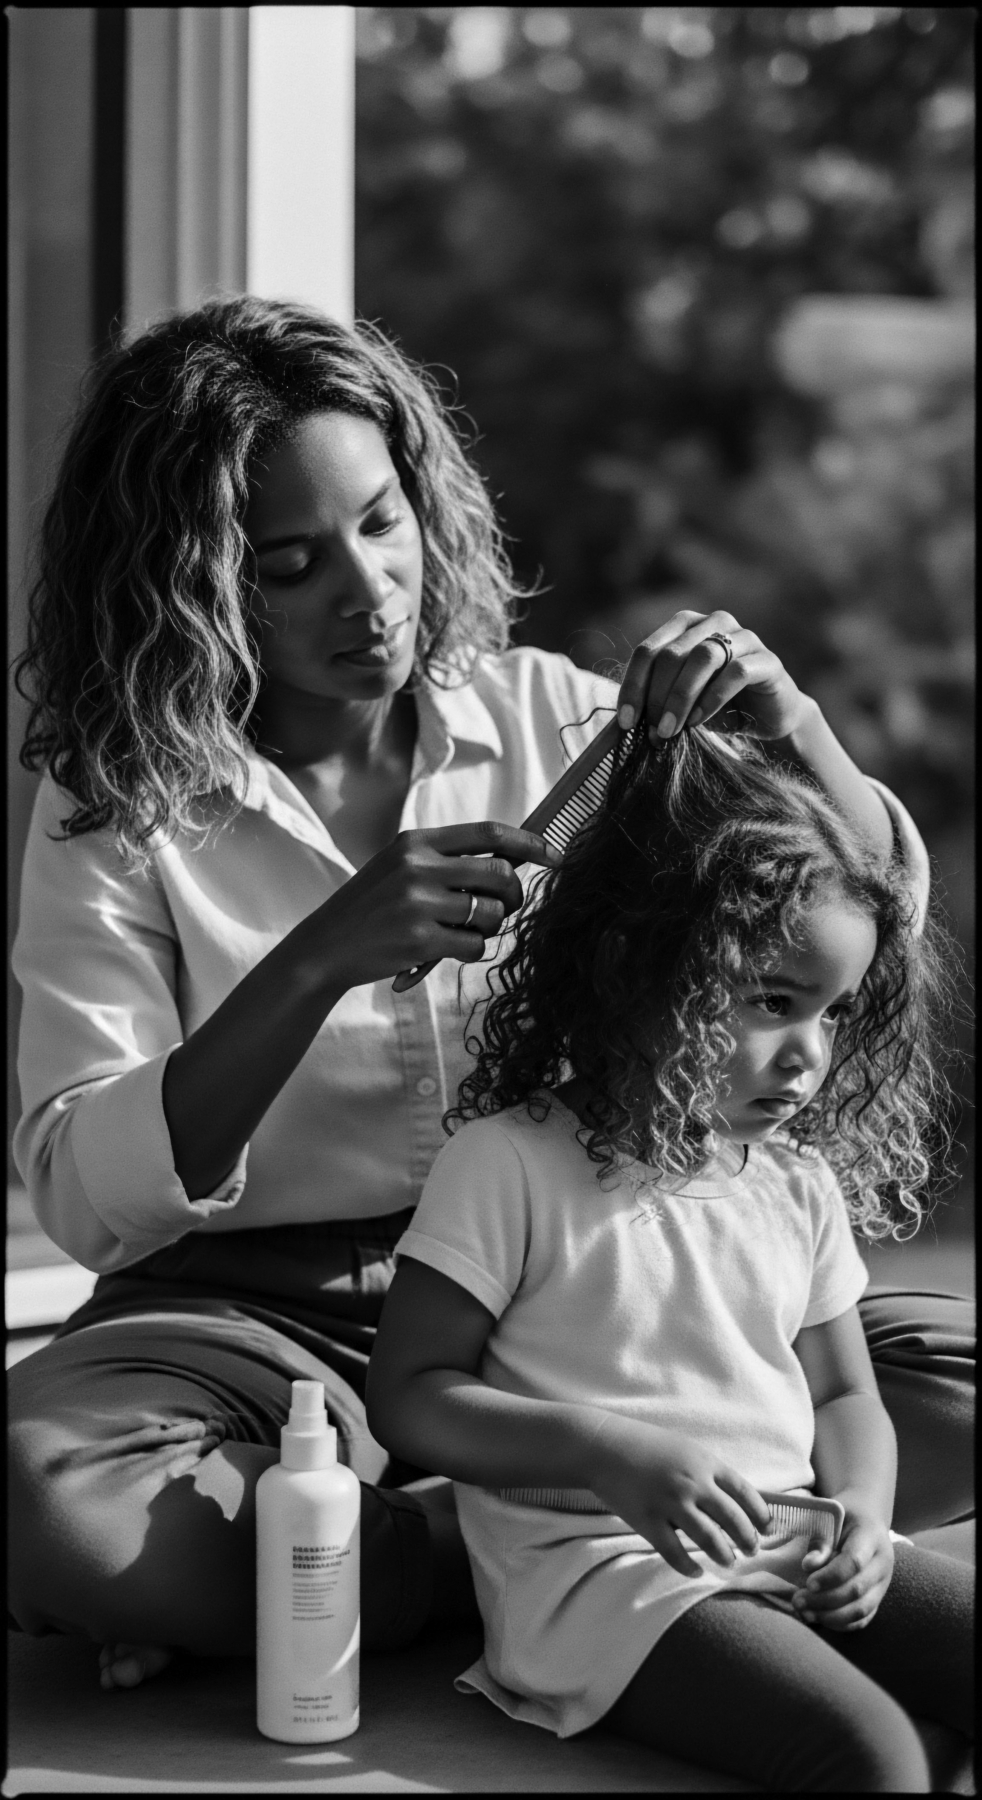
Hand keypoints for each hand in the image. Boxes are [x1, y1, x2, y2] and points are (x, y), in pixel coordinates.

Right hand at [308, 821, 560, 992]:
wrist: (324, 948)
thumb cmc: (370, 910)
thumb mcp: (398, 868)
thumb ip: (444, 861)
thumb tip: (509, 862)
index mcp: (415, 843)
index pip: (488, 833)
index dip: (529, 843)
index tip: (554, 855)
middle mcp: (418, 867)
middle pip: (500, 872)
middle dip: (515, 894)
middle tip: (505, 908)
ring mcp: (418, 903)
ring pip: (492, 912)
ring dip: (491, 926)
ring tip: (465, 931)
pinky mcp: (419, 940)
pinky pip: (475, 946)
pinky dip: (471, 951)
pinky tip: (446, 950)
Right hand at [591, 1417, 771, 1577]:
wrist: (604, 1447)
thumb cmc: (646, 1445)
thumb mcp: (685, 1448)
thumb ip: (708, 1471)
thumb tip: (733, 1499)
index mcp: (705, 1462)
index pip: (744, 1492)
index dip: (760, 1514)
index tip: (767, 1528)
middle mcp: (693, 1483)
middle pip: (732, 1519)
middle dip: (748, 1539)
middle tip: (752, 1550)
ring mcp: (670, 1504)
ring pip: (709, 1539)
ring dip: (724, 1555)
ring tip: (729, 1562)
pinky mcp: (649, 1521)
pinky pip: (675, 1552)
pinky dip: (689, 1566)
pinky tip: (696, 1570)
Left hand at [616, 609, 808, 743]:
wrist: (767, 719)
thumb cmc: (716, 708)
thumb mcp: (679, 704)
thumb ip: (655, 703)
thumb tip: (626, 723)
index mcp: (685, 626)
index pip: (647, 651)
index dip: (633, 686)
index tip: (626, 722)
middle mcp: (713, 623)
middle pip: (672, 654)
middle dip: (657, 697)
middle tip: (654, 731)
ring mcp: (744, 637)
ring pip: (703, 657)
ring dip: (681, 697)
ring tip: (672, 730)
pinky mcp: (767, 660)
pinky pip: (736, 672)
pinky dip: (712, 698)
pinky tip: (699, 721)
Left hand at [790, 1507, 893, 1631]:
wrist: (867, 1519)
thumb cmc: (843, 1517)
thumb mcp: (831, 1517)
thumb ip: (820, 1540)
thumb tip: (808, 1566)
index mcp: (872, 1537)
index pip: (854, 1562)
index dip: (830, 1576)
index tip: (807, 1583)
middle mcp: (883, 1563)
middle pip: (857, 1590)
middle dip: (824, 1600)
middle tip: (797, 1601)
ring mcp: (883, 1584)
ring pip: (862, 1610)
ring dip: (830, 1616)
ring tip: (804, 1613)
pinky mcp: (878, 1598)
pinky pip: (863, 1619)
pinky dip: (840, 1624)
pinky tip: (819, 1618)